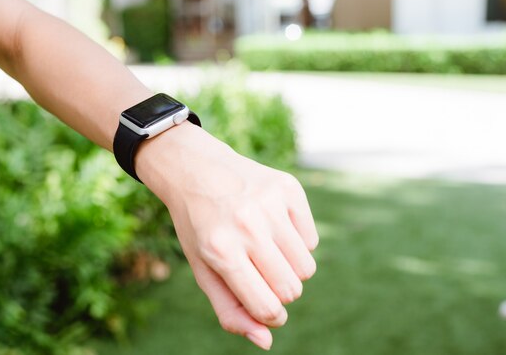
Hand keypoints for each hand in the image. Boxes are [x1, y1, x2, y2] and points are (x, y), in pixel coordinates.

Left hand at [136, 123, 318, 349]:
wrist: (195, 168)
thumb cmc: (199, 227)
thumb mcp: (203, 270)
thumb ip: (230, 311)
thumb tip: (267, 341)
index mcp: (221, 251)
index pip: (266, 307)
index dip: (270, 316)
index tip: (265, 307)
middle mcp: (247, 226)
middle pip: (292, 289)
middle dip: (280, 291)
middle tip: (259, 271)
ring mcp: (270, 204)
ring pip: (306, 267)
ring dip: (290, 267)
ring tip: (266, 249)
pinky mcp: (288, 188)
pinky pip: (310, 239)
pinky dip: (296, 241)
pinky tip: (273, 226)